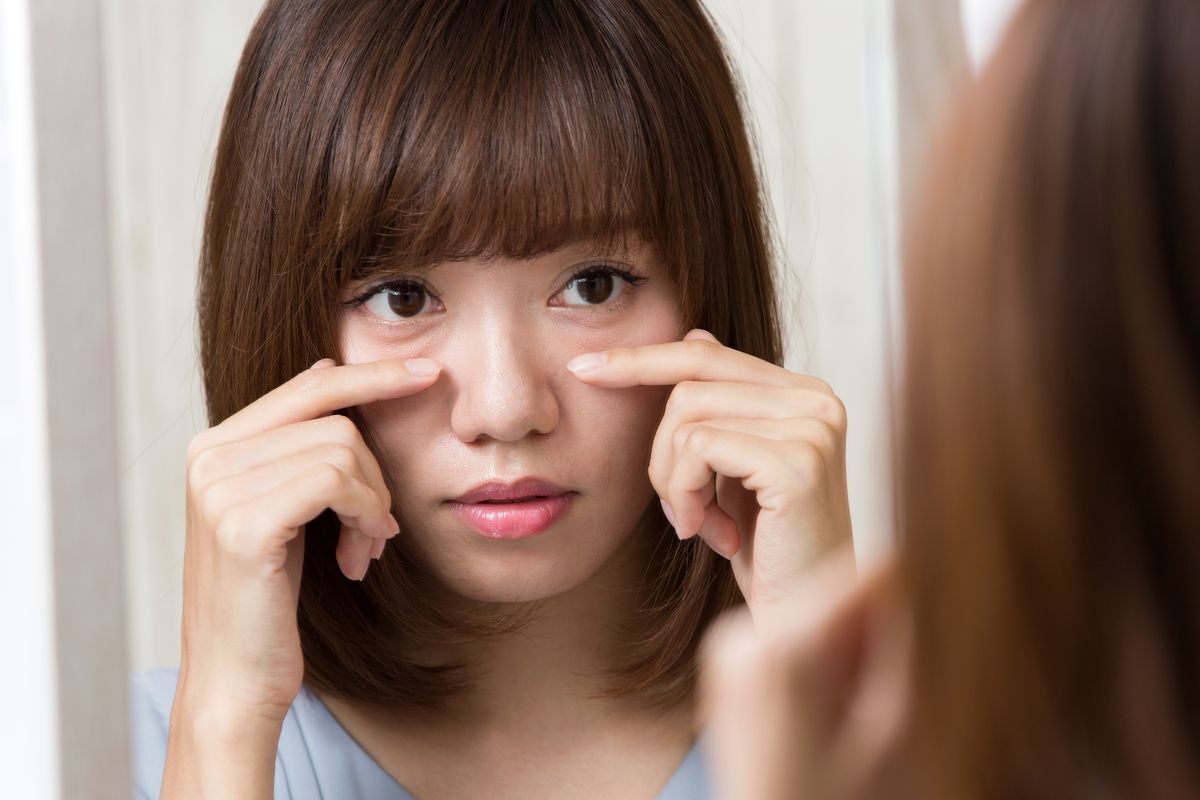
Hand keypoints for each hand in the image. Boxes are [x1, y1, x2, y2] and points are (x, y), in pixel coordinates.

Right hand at [176, 356, 440, 720]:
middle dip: (375, 473)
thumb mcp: (285, 507)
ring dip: (373, 505)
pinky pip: (339, 482)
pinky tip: (357, 559)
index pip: (307, 386)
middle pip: (335, 419)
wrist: (236, 678)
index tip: (427, 373)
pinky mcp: (243, 523)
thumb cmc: (267, 598)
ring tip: (363, 550)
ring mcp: (219, 487)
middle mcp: (208, 456)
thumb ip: (298, 444)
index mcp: (214, 446)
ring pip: (343, 449)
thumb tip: (328, 367)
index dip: (371, 375)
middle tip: (380, 529)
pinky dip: (367, 516)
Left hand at [568, 329, 851, 625]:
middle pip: (689, 383)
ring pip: (687, 415)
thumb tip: (695, 331)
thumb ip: (723, 406)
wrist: (802, 618)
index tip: (583, 368)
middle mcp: (818, 400)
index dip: (641, 358)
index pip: (707, 353)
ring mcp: (813, 428)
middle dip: (660, 449)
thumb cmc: (765, 549)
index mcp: (805, 393)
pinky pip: (698, 447)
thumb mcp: (734, 468)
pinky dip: (684, 493)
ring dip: (672, 479)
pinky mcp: (798, 462)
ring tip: (698, 523)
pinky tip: (709, 535)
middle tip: (678, 509)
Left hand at [698, 551, 910, 799]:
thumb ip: (906, 646)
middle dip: (872, 638)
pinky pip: (793, 638)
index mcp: (787, 648)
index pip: (870, 573)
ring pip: (819, 614)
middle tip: (875, 708)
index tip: (918, 648)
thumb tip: (918, 578)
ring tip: (845, 723)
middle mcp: (744, 633)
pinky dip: (819, 667)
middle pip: (839, 592)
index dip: (908, 602)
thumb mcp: (894, 733)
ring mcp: (729, 647)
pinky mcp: (729, 662)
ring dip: (847, 655)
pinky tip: (820, 721)